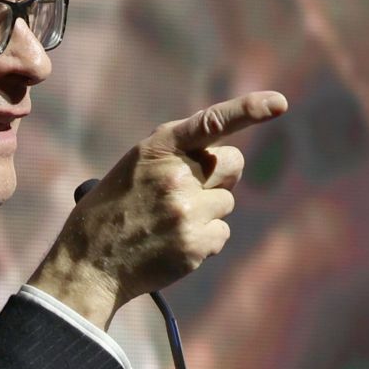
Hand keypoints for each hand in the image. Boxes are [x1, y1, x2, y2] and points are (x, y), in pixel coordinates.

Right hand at [27, 90, 288, 326]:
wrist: (88, 264)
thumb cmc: (111, 212)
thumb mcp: (133, 168)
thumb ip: (174, 157)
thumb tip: (222, 164)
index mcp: (158, 148)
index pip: (213, 122)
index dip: (251, 109)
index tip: (280, 104)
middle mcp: (177, 175)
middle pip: (232, 164)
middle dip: (219, 175)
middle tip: (190, 192)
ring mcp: (188, 210)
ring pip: (226, 203)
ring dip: (206, 213)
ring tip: (167, 225)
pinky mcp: (195, 243)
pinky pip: (221, 234)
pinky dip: (203, 241)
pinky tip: (172, 244)